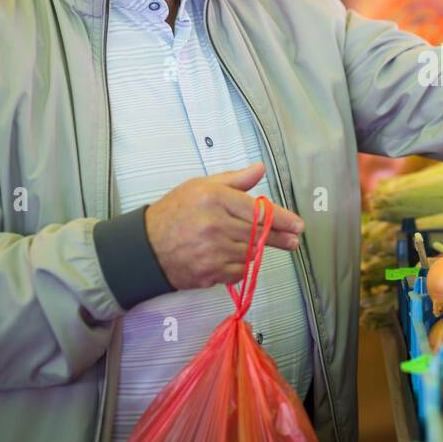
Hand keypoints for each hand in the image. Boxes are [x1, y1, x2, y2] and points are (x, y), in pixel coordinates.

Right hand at [145, 162, 305, 290]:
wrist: (145, 246)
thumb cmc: (175, 212)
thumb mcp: (201, 186)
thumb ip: (234, 180)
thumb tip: (260, 169)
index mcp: (215, 198)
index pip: (258, 211)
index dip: (282, 219)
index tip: (297, 225)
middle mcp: (215, 225)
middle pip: (259, 234)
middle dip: (279, 238)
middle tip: (293, 240)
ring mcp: (212, 251)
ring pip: (250, 254)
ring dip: (255, 251)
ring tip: (253, 245)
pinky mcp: (208, 272)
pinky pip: (238, 272)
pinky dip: (240, 267)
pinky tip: (232, 258)